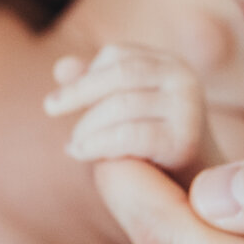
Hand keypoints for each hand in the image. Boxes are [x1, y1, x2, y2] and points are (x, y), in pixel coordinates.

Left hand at [45, 44, 216, 177]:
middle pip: (120, 73)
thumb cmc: (149, 146)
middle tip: (50, 108)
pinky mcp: (184, 140)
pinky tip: (81, 154)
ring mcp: (188, 109)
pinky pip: (128, 135)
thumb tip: (61, 67)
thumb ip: (92, 87)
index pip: (117, 54)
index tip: (58, 99)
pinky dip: (97, 144)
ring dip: (87, 126)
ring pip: (121, 104)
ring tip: (73, 145)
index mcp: (170, 65)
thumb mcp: (121, 111)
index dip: (84, 75)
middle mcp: (184, 80)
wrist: (193, 189)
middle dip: (78, 92)